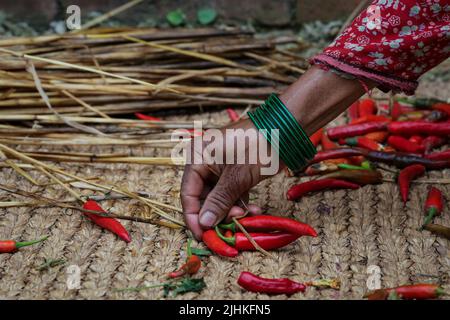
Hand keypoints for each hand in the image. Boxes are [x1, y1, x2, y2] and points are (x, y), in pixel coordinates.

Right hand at [180, 119, 277, 239]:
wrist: (285, 129)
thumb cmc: (257, 147)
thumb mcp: (237, 177)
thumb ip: (219, 201)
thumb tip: (204, 224)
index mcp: (197, 158)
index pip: (188, 194)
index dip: (194, 218)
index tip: (204, 237)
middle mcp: (204, 163)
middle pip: (203, 198)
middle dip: (218, 214)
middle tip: (234, 225)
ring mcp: (219, 167)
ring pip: (218, 198)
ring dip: (232, 210)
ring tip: (248, 215)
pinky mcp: (233, 172)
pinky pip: (230, 193)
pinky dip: (240, 203)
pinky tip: (254, 209)